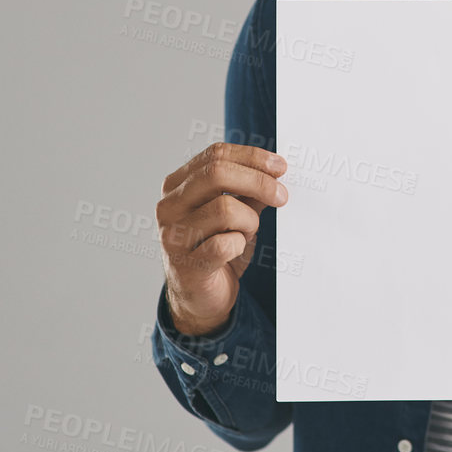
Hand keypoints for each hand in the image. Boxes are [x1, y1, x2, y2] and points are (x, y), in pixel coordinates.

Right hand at [157, 142, 288, 335]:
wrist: (199, 296)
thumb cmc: (216, 248)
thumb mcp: (235, 212)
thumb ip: (249, 190)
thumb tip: (275, 170)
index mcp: (177, 186)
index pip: (215, 155)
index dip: (252, 157)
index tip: (280, 166)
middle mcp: (169, 207)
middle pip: (216, 173)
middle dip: (258, 181)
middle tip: (281, 195)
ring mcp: (174, 236)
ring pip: (225, 208)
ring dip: (249, 220)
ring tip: (247, 232)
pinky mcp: (187, 264)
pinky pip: (225, 244)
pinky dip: (240, 244)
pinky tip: (236, 249)